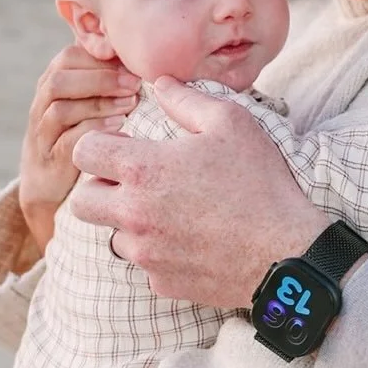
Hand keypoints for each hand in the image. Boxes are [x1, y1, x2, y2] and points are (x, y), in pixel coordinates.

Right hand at [19, 45, 139, 249]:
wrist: (49, 183)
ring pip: (60, 109)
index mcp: (53, 83)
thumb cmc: (81, 133)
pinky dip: (93, 131)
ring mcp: (43, 133)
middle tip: (135, 84)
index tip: (132, 64)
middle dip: (101, 79)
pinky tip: (119, 127)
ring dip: (99, 103)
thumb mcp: (89, 101)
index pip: (68, 57)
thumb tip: (146, 56)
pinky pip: (66, 140)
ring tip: (131, 104)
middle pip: (60, 80)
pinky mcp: (50, 159)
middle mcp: (42, 104)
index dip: (100, 58)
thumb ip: (107, 78)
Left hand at [70, 78, 327, 306]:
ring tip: (173, 211)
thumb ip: (187, 99)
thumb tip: (160, 84)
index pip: (84, 152)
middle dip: (100, 188)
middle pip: (82, 202)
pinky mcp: (162, 283)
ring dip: (132, 222)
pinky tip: (194, 239)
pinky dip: (160, 251)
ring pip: (114, 235)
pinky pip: (146, 264)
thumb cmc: (260, 183)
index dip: (99, 144)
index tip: (124, 145)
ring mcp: (146, 254)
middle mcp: (134, 215)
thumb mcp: (231, 123)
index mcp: (144, 170)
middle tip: (136, 181)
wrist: (285, 253)